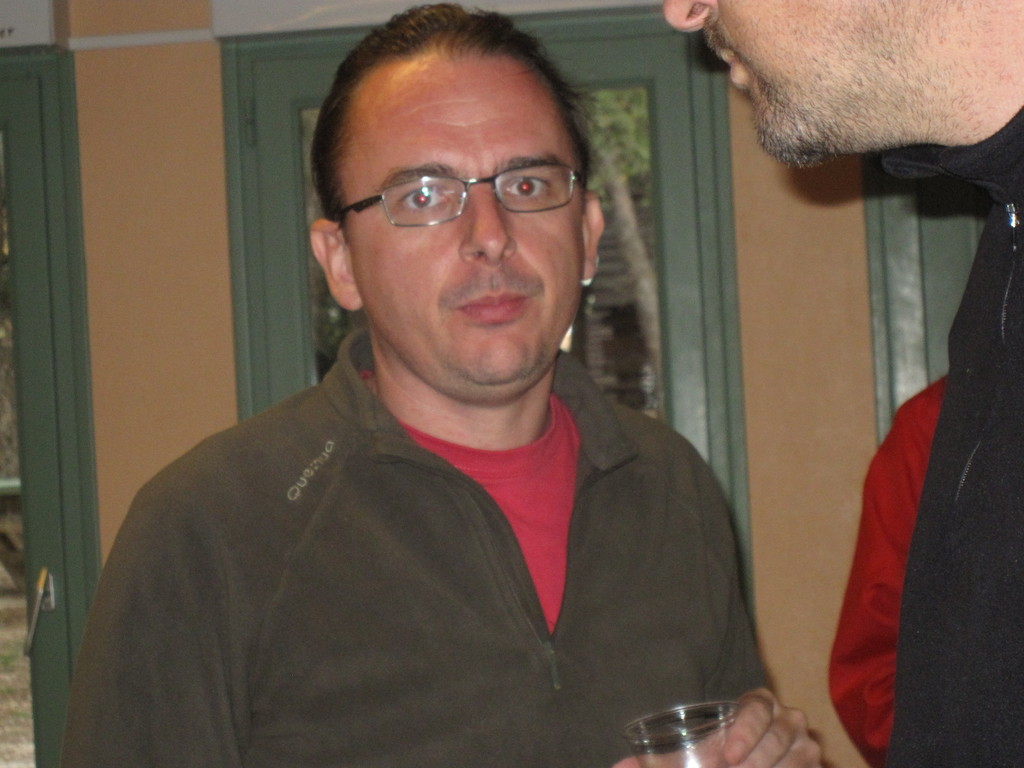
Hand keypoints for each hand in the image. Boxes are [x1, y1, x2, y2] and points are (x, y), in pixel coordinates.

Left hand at [611, 689, 821, 767]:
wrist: (744, 758)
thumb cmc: (716, 752)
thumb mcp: (689, 752)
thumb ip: (654, 759)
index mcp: (758, 703)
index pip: (758, 708)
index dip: (745, 731)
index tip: (726, 756)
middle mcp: (788, 719)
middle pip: (780, 736)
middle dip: (757, 760)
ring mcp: (806, 744)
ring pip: (799, 757)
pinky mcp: (815, 764)